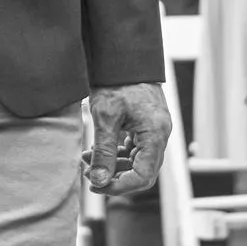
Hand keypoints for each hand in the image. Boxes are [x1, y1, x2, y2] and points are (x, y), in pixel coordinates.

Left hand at [85, 82, 171, 196]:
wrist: (122, 58)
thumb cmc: (115, 83)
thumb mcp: (105, 118)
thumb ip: (104, 151)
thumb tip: (100, 181)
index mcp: (155, 135)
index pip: (144, 176)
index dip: (121, 186)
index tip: (97, 187)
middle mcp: (160, 135)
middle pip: (142, 171)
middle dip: (115, 178)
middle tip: (89, 178)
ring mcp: (154, 131)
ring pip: (136, 161)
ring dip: (112, 165)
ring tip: (86, 160)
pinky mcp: (146, 126)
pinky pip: (134, 149)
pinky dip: (115, 153)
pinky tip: (94, 151)